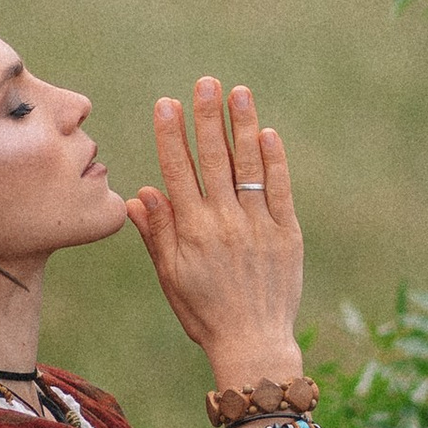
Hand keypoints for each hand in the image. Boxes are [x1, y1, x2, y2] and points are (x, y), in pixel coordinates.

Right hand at [125, 77, 305, 382]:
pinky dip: (274, 161)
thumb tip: (140, 195)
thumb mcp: (171, 277)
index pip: (177, 171)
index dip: (171, 135)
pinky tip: (267, 134)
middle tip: (206, 82)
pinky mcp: (286, 234)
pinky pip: (279, 190)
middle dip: (208, 117)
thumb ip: (158, 233)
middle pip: (214, 159)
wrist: (252, 345)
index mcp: (191, 231)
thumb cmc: (204, 314)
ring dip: (242, 126)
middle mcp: (223, 222)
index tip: (166, 103)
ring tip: (239, 92)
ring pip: (248, 166)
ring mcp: (258, 226)